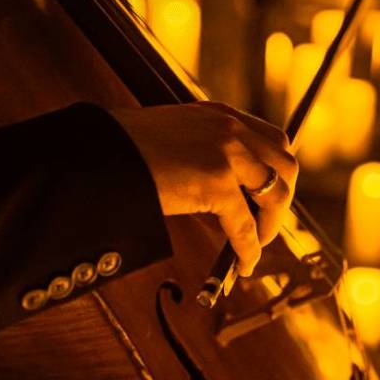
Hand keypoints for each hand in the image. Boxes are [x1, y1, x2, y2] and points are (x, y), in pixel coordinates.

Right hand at [111, 102, 297, 276]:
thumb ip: (198, 154)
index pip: (272, 140)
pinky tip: (242, 264)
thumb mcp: (170, 140)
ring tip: (254, 246)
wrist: (94, 154)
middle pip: (285, 164)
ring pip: (275, 193)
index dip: (276, 173)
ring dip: (271, 224)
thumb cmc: (120, 152)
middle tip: (265, 225)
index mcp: (218, 115)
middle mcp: (228, 127)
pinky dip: (248, 249)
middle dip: (282, 199)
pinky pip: (244, 225)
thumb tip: (216, 191)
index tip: (268, 197)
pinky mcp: (214, 181)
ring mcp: (225, 151)